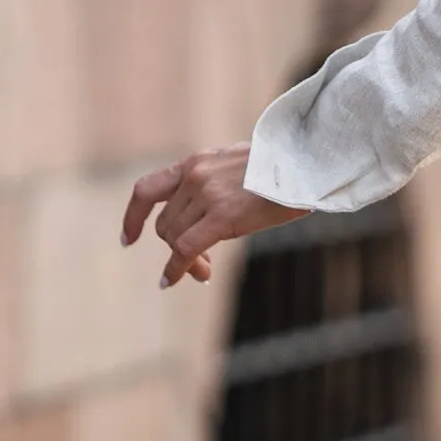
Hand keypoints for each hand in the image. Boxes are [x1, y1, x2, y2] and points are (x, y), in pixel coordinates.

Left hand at [122, 146, 308, 288]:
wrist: (312, 160)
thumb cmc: (288, 166)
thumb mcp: (241, 163)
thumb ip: (217, 181)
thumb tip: (208, 215)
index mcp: (198, 161)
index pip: (148, 189)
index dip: (133, 217)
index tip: (128, 239)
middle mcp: (197, 175)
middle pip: (166, 223)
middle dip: (174, 246)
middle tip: (200, 263)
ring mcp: (208, 194)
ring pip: (174, 238)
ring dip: (184, 259)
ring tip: (205, 268)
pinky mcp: (224, 215)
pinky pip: (185, 249)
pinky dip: (175, 269)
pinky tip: (172, 280)